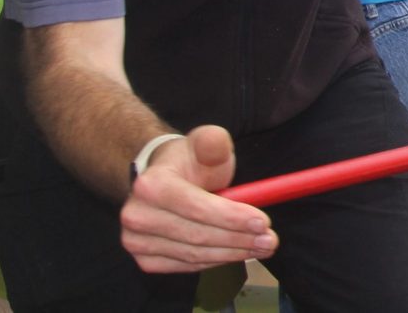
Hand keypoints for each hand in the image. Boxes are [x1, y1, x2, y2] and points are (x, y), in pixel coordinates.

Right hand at [120, 126, 276, 272]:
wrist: (161, 180)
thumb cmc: (189, 163)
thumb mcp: (204, 143)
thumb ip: (212, 141)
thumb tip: (218, 142)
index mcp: (151, 185)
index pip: (197, 207)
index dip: (232, 217)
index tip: (264, 221)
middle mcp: (137, 216)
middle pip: (197, 236)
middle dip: (239, 239)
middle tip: (270, 239)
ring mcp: (138, 242)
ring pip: (194, 255)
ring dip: (233, 253)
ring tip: (262, 246)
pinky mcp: (146, 260)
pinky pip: (188, 266)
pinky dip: (216, 261)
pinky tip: (237, 252)